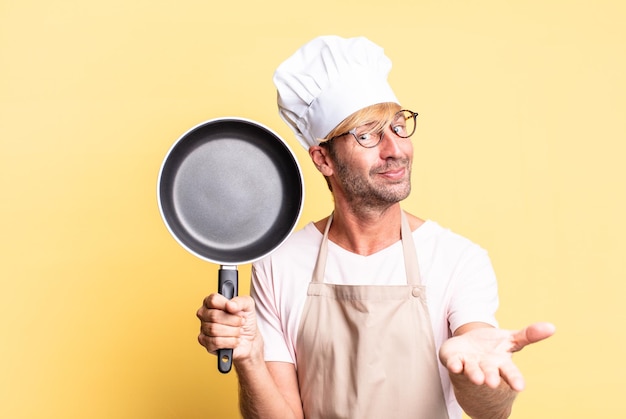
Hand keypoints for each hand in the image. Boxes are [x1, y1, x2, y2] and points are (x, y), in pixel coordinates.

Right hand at [196, 294, 261, 360]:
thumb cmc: (245, 320)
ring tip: (239, 331)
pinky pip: (216, 342)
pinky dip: (230, 341)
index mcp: (211, 302)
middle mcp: (205, 314)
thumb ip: (240, 301)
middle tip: (242, 321)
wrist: (249, 338)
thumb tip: (229, 305)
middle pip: (214, 316)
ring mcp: (204, 329)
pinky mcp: (206, 343)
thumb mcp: (248, 305)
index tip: (236, 309)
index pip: (213, 300)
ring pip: (214, 330)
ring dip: (233, 331)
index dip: (226, 305)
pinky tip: (235, 339)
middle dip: (233, 320)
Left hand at [439, 322, 554, 391]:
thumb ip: (529, 335)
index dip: (514, 379)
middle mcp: (485, 366)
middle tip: (492, 382)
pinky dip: (454, 364)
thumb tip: (552, 327)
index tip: (520, 387)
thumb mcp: (511, 339)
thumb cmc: (492, 347)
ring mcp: (469, 364)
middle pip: (489, 372)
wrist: (468, 349)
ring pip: (471, 370)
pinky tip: (455, 365)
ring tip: (477, 378)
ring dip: (473, 373)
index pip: (510, 372)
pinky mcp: (453, 360)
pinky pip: (453, 363)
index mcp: (501, 363)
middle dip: (490, 377)